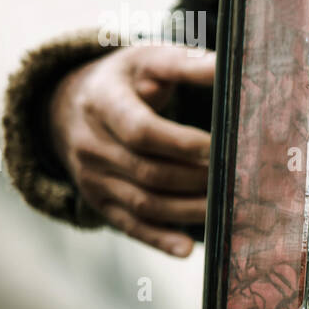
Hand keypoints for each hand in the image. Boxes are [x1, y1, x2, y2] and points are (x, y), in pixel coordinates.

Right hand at [48, 41, 215, 256]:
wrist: (72, 103)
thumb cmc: (127, 79)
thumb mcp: (148, 60)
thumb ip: (185, 64)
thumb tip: (225, 66)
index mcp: (101, 102)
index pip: (141, 130)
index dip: (181, 143)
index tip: (217, 147)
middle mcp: (90, 143)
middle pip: (148, 171)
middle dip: (196, 179)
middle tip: (237, 179)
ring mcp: (92, 177)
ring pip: (144, 202)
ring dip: (188, 210)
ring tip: (227, 207)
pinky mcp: (99, 201)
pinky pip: (130, 225)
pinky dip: (159, 239)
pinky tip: (187, 249)